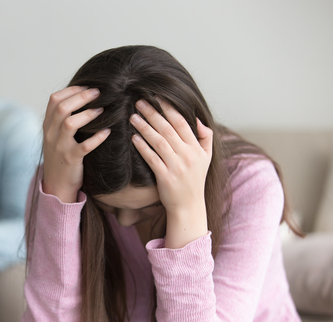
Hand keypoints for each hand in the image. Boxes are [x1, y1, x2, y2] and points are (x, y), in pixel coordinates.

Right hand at [42, 86, 110, 202]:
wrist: (56, 185)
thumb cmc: (60, 156)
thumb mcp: (56, 136)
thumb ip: (62, 119)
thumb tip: (81, 97)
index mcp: (47, 125)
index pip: (54, 100)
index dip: (71, 89)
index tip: (88, 85)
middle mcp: (51, 134)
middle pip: (62, 108)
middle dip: (81, 96)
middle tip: (99, 92)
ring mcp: (60, 147)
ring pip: (70, 124)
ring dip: (88, 114)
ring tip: (102, 110)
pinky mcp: (71, 160)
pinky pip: (84, 146)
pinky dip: (97, 137)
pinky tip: (107, 132)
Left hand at [130, 98, 212, 248]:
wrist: (189, 206)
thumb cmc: (195, 180)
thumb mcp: (206, 158)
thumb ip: (206, 137)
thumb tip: (198, 119)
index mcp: (196, 148)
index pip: (182, 122)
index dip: (169, 108)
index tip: (157, 97)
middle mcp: (188, 155)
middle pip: (168, 128)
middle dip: (153, 113)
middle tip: (139, 102)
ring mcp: (176, 166)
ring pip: (158, 141)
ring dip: (145, 127)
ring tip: (133, 117)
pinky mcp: (165, 177)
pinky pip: (152, 158)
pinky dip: (142, 147)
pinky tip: (133, 138)